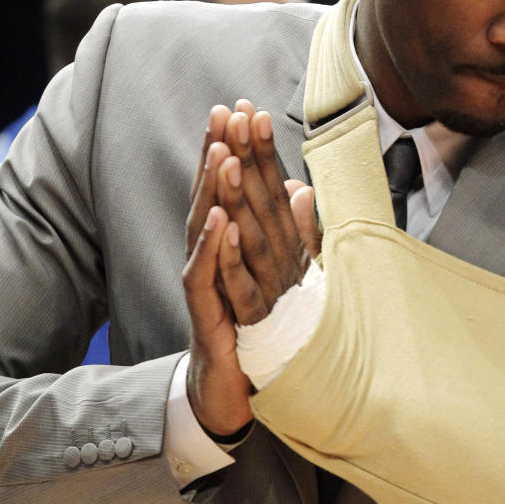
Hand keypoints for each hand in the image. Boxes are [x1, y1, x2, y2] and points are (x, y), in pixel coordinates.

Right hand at [182, 102, 319, 434]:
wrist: (236, 395)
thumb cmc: (255, 333)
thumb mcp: (280, 277)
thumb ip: (291, 233)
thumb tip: (298, 189)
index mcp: (236, 248)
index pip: (239, 190)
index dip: (244, 150)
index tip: (250, 108)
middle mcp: (216, 260)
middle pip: (218, 197)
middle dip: (222, 153)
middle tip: (225, 110)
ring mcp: (209, 287)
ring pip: (206, 230)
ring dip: (214, 190)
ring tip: (221, 152)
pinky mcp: (208, 317)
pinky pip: (205, 278)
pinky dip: (212, 249)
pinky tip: (219, 220)